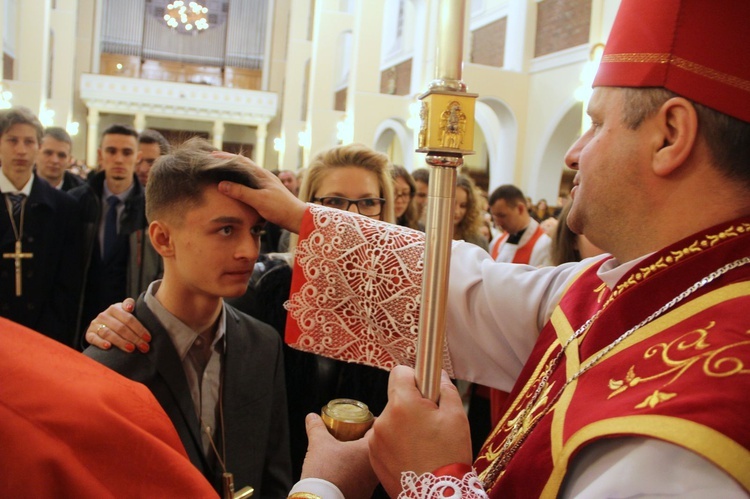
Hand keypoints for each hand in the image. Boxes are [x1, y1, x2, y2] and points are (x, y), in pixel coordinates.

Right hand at [86, 298, 150, 352]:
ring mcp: (96, 324)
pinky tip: (108, 347)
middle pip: (121, 327)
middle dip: (134, 338)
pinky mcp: (89, 334)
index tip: (148, 338)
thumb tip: (130, 307)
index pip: (129, 318)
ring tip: (131, 349)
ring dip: (121, 342)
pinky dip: (101, 343)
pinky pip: (94, 338)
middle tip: (144, 347)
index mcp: (115, 308)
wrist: (101, 325)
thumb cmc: (119, 319)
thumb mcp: (125, 311)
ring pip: (108, 333)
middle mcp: (104, 315)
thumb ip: (130, 306)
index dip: (139, 328)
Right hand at [213, 152, 306, 233]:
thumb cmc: (280, 208)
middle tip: (213, 159)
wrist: (297, 217)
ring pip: (246, 172)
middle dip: (228, 161)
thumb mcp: (259, 200)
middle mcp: (263, 176)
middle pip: (243, 164)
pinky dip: (239, 180)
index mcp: (261, 174)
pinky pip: (249, 182)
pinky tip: (236, 185)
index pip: (241, 161)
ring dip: (234, 170)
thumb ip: (241, 192)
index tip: (212, 155)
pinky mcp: (266, 191)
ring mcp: (265, 183)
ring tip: (221, 170)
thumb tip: (221, 184)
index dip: (226, 157)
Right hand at [300, 413, 378, 498]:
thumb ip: (316, 427)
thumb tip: (311, 417)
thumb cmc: (324, 471)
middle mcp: (376, 468)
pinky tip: (345, 471)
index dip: (371, 422)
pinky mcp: (364, 496)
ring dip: (361, 459)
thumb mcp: (318, 444)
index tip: (364, 420)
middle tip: (355, 435)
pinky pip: (364, 481)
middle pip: (375, 449)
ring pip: (370, 465)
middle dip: (366, 441)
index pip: (378, 431)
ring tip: (348, 453)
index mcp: (369, 451)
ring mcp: (371, 485)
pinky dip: (357, 474)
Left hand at [369, 366, 472, 496]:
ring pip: (391, 419)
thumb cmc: (449, 455)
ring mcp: (375, 439)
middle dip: (411, 405)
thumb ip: (445, 389)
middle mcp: (383, 418)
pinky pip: (385, 438)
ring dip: (403, 424)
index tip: (425, 390)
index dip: (415, 377)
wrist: (437, 495)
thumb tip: (438, 375)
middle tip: (430, 423)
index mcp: (403, 403)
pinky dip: (396, 442)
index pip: (400, 372)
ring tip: (422, 444)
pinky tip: (413, 455)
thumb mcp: (456, 416)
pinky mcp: (373, 456)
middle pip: (396, 398)